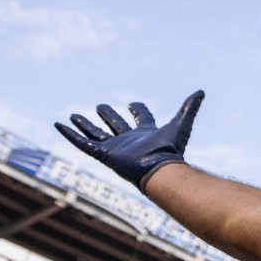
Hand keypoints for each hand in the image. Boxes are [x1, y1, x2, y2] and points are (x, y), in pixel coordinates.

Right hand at [54, 91, 204, 192]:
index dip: (138, 109)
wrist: (159, 170)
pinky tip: (58, 125)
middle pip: (116, 125)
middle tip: (100, 106)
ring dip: (85, 124)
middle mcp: (129, 140)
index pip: (141, 118)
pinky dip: (69, 135)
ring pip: (96, 134)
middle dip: (108, 116)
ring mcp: (115, 148)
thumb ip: (191, 108)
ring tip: (73, 115)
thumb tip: (202, 91)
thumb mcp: (181, 124)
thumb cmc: (171, 150)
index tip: (132, 103)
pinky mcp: (103, 155)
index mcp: (147, 133)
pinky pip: (82, 143)